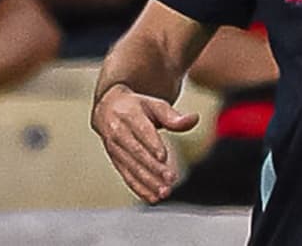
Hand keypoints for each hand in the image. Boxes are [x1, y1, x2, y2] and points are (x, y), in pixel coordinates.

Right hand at [91, 84, 198, 203]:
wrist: (108, 109)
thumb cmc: (136, 106)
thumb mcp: (153, 104)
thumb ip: (172, 115)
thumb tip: (193, 119)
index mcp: (128, 114)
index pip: (141, 130)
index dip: (152, 144)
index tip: (163, 157)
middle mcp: (118, 132)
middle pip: (137, 152)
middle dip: (153, 167)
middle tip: (169, 178)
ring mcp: (114, 148)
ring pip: (132, 167)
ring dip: (147, 181)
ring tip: (164, 192)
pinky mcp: (116, 161)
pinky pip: (127, 176)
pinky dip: (139, 188)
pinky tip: (153, 197)